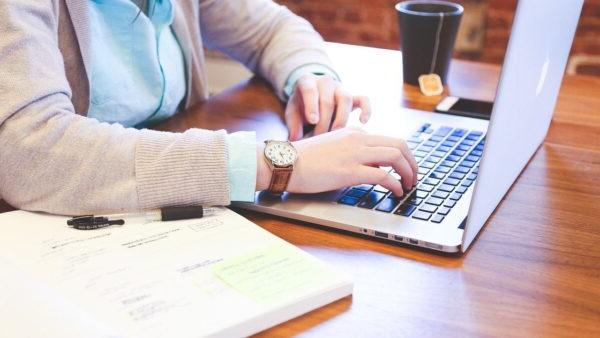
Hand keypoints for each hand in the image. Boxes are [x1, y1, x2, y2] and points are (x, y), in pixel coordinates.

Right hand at [256, 127, 418, 195]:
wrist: (286, 162)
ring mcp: (355, 153)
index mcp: (354, 132)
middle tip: (414, 176)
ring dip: (408, 172)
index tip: (404, 168)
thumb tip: (366, 164)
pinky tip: (396, 191)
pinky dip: (395, 184)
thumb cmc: (304, 159)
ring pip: (396, 157)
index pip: (388, 139)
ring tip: (409, 185)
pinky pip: (383, 175)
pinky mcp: (350, 170)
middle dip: (412, 162)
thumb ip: (350, 150)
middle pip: (399, 145)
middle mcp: (358, 138)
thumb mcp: (332, 147)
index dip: (402, 155)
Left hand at [285, 74, 370, 140]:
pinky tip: (363, 122)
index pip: (310, 90)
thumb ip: (293, 125)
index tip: (313, 121)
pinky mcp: (353, 96)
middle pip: (328, 100)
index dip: (312, 106)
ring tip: (335, 135)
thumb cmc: (301, 106)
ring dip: (341, 119)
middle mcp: (325, 82)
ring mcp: (340, 88)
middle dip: (324, 122)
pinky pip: (363, 99)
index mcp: (307, 82)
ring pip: (345, 99)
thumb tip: (296, 139)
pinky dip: (366, 109)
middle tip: (319, 138)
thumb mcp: (292, 113)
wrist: (313, 96)